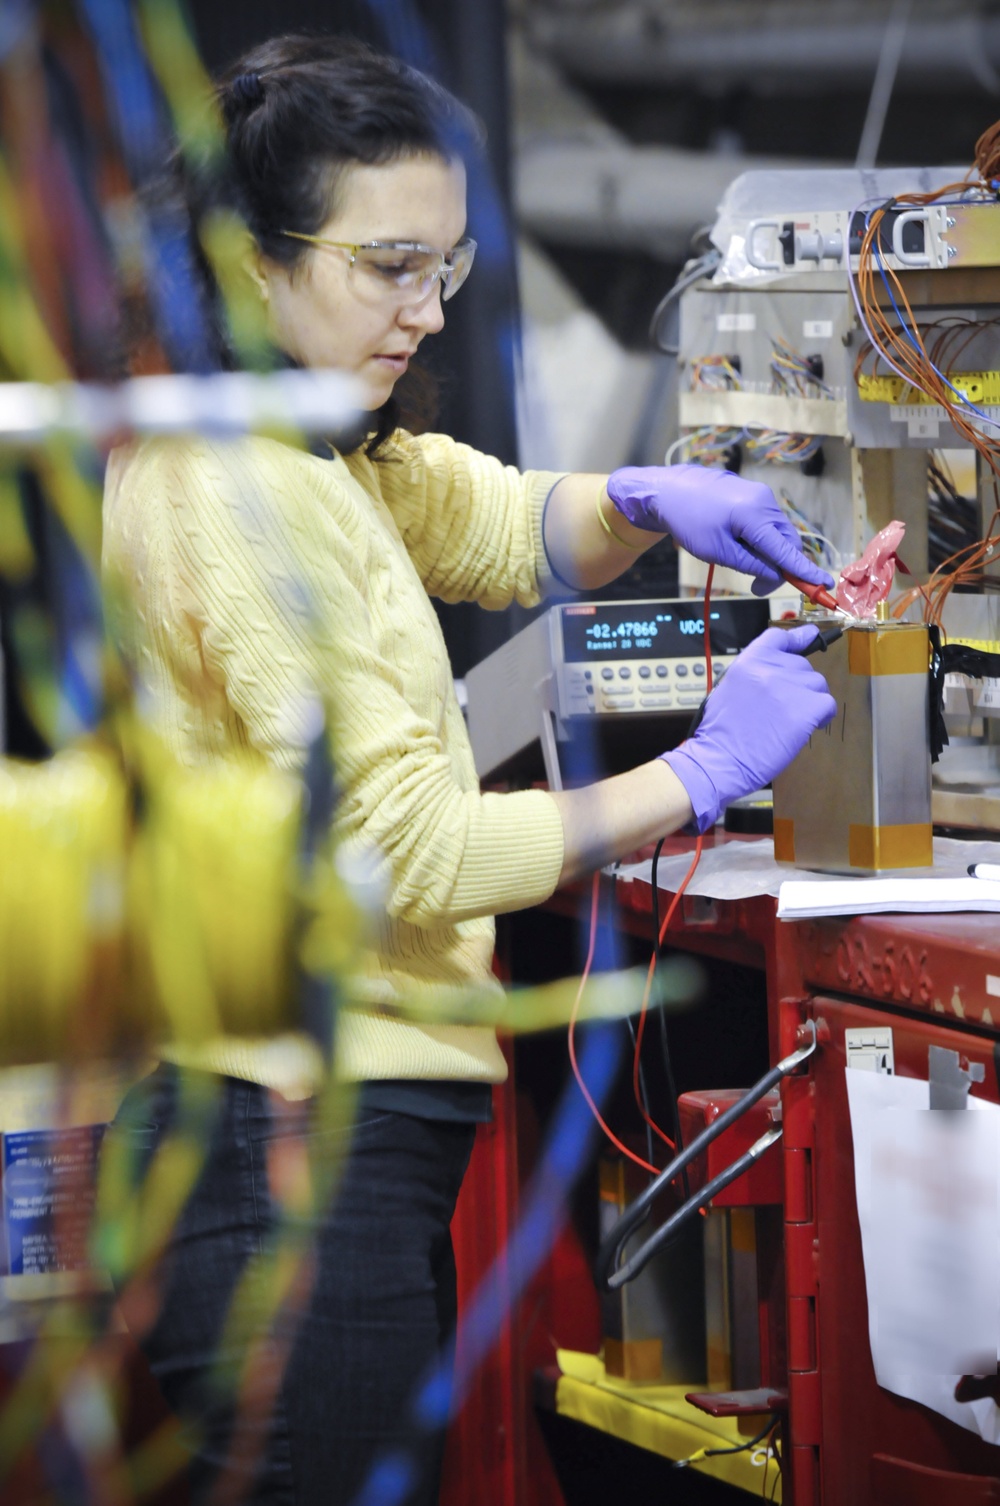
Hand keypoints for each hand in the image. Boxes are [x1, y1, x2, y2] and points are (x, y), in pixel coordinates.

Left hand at [606, 464, 834, 597]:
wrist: (670, 490)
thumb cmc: (689, 520)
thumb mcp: (717, 551)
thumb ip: (750, 564)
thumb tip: (773, 576)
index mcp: (755, 515)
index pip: (786, 549)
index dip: (805, 570)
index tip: (823, 584)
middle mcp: (764, 502)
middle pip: (786, 543)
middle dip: (779, 567)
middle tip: (757, 586)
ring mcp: (761, 496)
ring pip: (777, 534)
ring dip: (768, 554)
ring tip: (741, 561)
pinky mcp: (754, 496)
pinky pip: (767, 524)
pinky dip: (762, 540)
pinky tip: (740, 545)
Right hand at [660, 625, 837, 832]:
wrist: (719, 759)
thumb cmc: (720, 734)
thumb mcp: (729, 689)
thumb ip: (754, 675)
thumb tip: (778, 671)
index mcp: (748, 662)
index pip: (778, 638)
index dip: (797, 638)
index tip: (809, 636)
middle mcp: (769, 669)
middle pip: (802, 666)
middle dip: (798, 686)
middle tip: (782, 709)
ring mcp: (789, 687)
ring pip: (818, 684)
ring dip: (810, 701)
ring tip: (790, 721)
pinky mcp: (805, 709)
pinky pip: (827, 704)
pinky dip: (821, 717)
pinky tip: (805, 728)